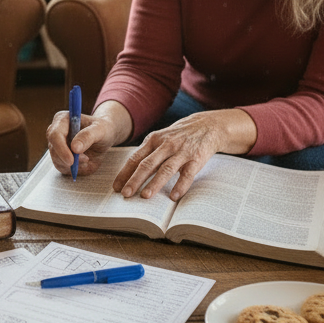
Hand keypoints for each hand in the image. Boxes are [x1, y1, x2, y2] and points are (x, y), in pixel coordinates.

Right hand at [45, 101, 130, 177]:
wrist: (104, 137)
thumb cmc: (102, 128)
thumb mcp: (100, 129)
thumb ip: (88, 136)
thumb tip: (74, 148)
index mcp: (62, 119)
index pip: (54, 134)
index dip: (61, 148)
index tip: (71, 160)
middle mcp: (56, 132)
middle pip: (53, 149)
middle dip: (68, 158)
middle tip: (86, 160)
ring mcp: (57, 145)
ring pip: (57, 160)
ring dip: (73, 164)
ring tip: (88, 158)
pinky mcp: (60, 157)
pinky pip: (62, 167)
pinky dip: (74, 168)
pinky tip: (84, 162)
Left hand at [112, 108, 255, 200]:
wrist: (207, 126)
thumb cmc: (179, 136)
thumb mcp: (160, 139)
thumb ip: (147, 153)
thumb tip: (129, 174)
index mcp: (154, 140)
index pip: (135, 158)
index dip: (125, 173)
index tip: (116, 187)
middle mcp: (166, 145)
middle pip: (147, 164)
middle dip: (134, 180)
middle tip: (125, 194)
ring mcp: (182, 152)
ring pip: (166, 169)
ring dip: (155, 183)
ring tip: (145, 196)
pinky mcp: (196, 159)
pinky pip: (187, 174)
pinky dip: (180, 185)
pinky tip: (174, 197)